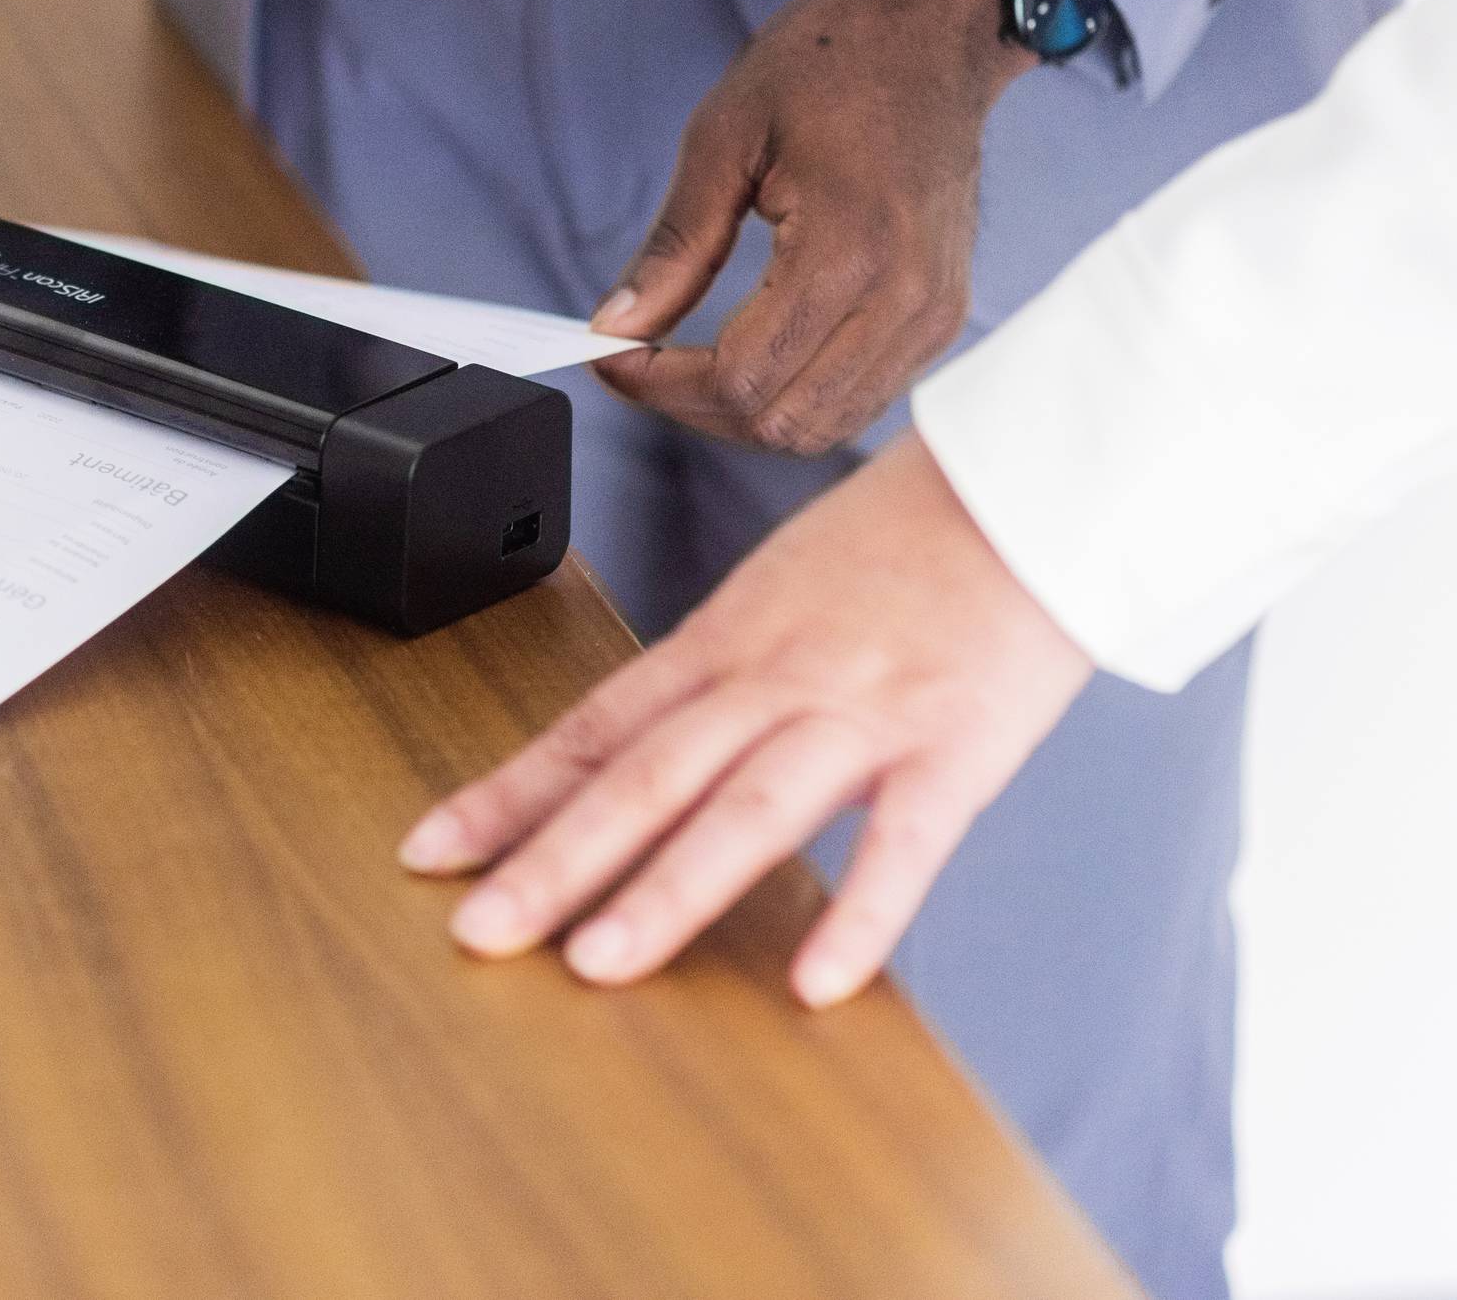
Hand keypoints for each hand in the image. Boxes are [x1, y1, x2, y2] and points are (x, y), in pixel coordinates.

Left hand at [398, 433, 1090, 1005]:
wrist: (1029, 482)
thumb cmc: (906, 541)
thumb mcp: (779, 593)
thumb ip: (717, 677)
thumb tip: (641, 749)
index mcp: (722, 642)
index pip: (592, 729)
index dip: (508, 793)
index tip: (434, 851)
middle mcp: (773, 677)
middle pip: (643, 776)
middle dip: (552, 860)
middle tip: (479, 930)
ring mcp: (862, 710)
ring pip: (746, 808)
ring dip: (666, 890)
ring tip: (596, 965)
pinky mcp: (957, 744)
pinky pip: (905, 840)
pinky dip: (862, 910)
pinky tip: (816, 980)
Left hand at [590, 0, 1036, 454]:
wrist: (932, 28)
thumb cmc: (832, 60)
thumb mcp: (724, 136)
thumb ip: (674, 246)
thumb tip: (615, 326)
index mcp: (852, 249)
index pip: (741, 378)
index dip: (658, 384)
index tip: (608, 355)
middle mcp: (907, 298)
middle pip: (782, 423)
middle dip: (692, 408)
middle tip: (637, 361)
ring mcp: (934, 314)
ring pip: (823, 428)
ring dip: (742, 414)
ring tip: (684, 362)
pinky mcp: (942, 316)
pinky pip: (859, 399)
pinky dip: (792, 396)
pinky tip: (747, 353)